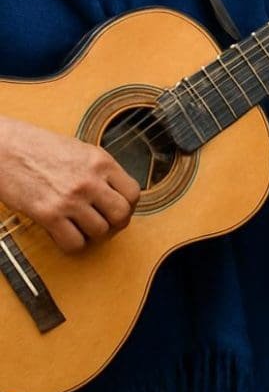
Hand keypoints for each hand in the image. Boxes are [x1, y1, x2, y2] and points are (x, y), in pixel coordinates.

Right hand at [0, 116, 140, 253]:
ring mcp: (70, 198)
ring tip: (80, 226)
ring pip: (99, 231)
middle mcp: (90, 180)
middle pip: (121, 215)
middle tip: (104, 223)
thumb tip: (116, 193)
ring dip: (92, 234)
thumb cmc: (40, 147)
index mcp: (101, 162)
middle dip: (115, 223)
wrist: (5, 148)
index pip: (133, 193)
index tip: (118, 209)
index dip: (128, 206)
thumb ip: (100, 171)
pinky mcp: (48, 214)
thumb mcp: (81, 151)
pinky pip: (74, 242)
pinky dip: (73, 244)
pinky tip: (65, 233)